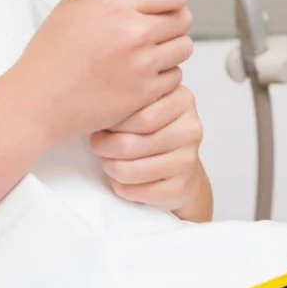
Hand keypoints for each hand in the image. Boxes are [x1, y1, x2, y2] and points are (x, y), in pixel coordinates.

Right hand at [7, 0, 193, 148]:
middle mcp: (134, 32)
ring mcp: (142, 65)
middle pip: (184, 19)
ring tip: (146, 54)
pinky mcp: (145, 93)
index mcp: (117, 5)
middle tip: (153, 31)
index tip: (162, 4)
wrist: (39, 101)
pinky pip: (175, 77)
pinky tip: (140, 76)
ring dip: (169, 50)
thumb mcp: (73, 7)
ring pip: (184, 49)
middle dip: (171, 23)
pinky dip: (162, 77)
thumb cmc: (51, 54)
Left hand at [89, 85, 210, 219]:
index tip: (102, 122)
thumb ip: (131, 96)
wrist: (181, 164)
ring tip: (107, 160)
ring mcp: (188, 160)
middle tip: (97, 144)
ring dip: (110, 167)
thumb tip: (96, 104)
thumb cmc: (154, 129)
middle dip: (104, 146)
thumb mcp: (147, 103)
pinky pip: (137, 191)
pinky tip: (121, 179)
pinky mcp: (181, 188)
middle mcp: (190, 129)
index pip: (137, 114)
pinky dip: (121, 187)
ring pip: (129, 170)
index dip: (112, 121)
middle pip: (130, 144)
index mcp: (182, 100)